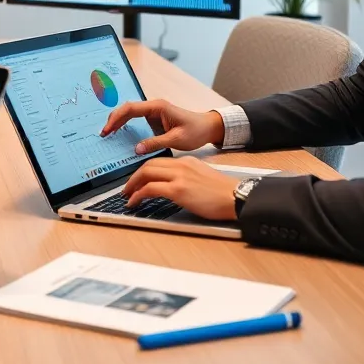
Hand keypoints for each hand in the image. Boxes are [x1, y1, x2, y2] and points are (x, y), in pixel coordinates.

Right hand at [100, 99, 224, 153]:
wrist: (208, 128)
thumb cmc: (196, 131)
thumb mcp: (176, 139)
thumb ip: (155, 143)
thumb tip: (136, 149)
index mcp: (157, 107)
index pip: (131, 109)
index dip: (117, 119)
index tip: (108, 130)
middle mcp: (153, 107)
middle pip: (127, 109)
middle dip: (113, 120)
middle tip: (103, 134)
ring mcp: (153, 113)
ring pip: (129, 114)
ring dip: (118, 122)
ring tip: (107, 134)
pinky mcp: (154, 120)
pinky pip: (136, 120)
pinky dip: (125, 126)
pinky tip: (119, 134)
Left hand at [121, 156, 238, 220]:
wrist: (236, 197)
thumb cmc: (222, 193)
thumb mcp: (201, 177)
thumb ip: (185, 177)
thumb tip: (171, 186)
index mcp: (186, 161)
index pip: (158, 162)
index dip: (144, 171)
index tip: (138, 180)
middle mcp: (180, 165)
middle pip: (148, 165)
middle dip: (134, 177)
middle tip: (127, 188)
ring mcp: (179, 177)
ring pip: (146, 174)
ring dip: (132, 185)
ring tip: (127, 196)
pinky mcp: (178, 190)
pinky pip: (150, 189)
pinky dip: (138, 195)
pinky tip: (134, 202)